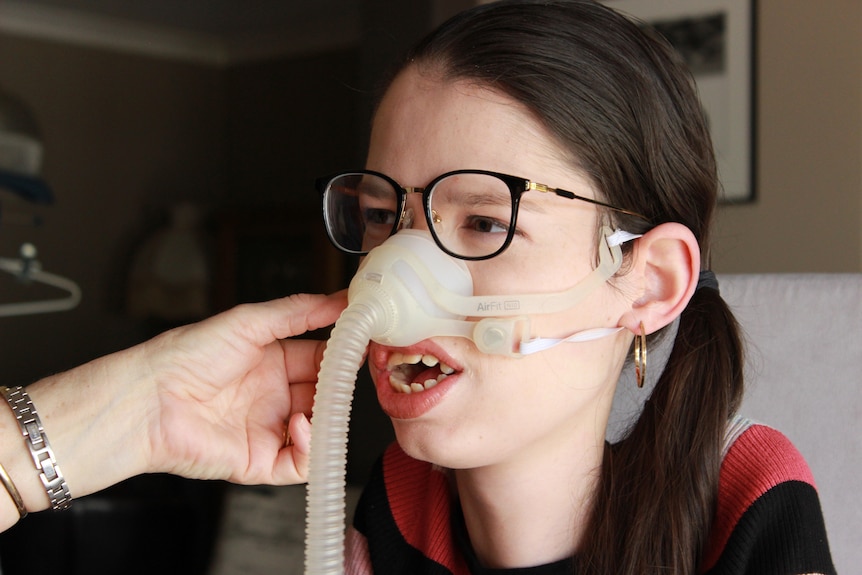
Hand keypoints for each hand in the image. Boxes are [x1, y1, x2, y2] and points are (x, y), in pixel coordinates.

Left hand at [140, 292, 346, 484]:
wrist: (148, 399)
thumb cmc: (186, 356)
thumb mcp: (249, 322)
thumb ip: (298, 311)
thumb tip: (340, 298)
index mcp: (272, 362)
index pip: (321, 358)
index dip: (342, 354)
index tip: (363, 344)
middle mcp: (272, 396)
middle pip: (324, 394)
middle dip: (340, 387)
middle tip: (351, 376)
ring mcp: (267, 430)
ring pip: (318, 429)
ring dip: (328, 417)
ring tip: (326, 401)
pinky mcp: (259, 462)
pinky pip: (300, 463)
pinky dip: (310, 447)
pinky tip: (299, 424)